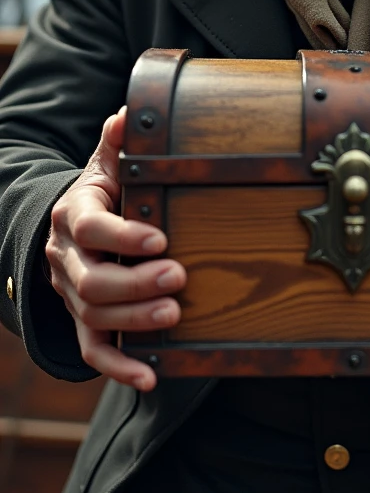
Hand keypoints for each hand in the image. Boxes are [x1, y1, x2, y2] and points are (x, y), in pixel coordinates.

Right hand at [46, 108, 185, 390]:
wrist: (73, 226)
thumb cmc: (104, 191)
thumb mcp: (108, 163)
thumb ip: (119, 143)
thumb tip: (129, 116)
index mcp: (74, 214)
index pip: (89, 228)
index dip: (122, 237)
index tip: (161, 239)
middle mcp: (67, 257)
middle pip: (91, 279)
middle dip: (135, 282)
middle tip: (179, 278)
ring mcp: (72, 292)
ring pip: (93, 315)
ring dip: (134, 319)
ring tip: (174, 315)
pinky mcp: (84, 320)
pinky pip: (93, 350)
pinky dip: (120, 367)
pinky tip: (151, 377)